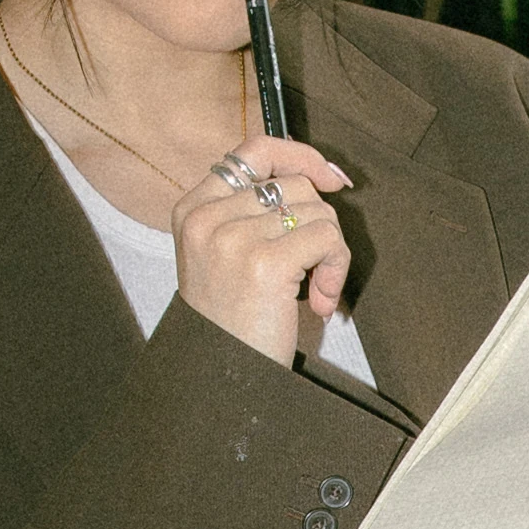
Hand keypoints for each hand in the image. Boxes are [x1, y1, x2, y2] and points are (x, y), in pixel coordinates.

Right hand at [174, 137, 351, 363]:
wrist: (222, 378)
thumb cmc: (232, 322)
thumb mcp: (226, 254)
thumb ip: (254, 212)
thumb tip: (322, 174)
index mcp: (192, 209)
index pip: (254, 150)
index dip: (301, 155)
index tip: (332, 178)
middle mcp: (207, 218)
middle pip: (296, 184)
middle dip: (321, 224)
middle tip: (316, 269)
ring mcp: (232, 238)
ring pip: (318, 210)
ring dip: (331, 252)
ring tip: (314, 291)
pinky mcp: (263, 263)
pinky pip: (327, 238)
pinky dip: (336, 269)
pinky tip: (319, 302)